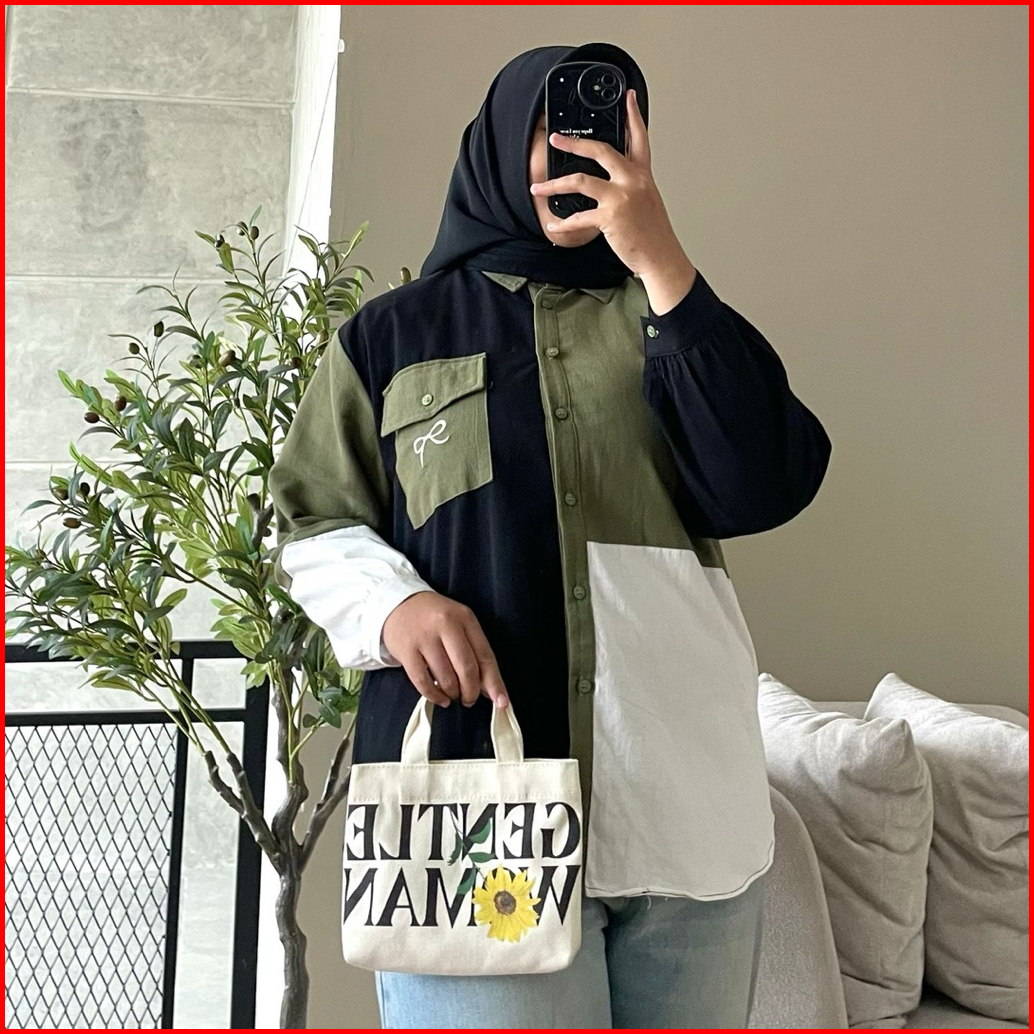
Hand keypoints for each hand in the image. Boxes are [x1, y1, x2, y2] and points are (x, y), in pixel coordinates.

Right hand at [381, 590, 509, 709]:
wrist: (398, 605)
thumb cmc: (434, 618)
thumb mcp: (459, 624)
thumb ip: (475, 652)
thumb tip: (490, 688)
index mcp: (465, 618)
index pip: (485, 655)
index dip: (495, 682)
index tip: (502, 702)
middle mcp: (446, 625)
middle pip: (467, 669)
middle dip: (471, 692)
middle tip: (469, 699)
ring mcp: (424, 637)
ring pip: (446, 678)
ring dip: (453, 694)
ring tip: (453, 694)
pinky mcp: (406, 650)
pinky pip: (423, 681)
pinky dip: (434, 696)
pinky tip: (440, 697)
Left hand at [530, 89, 696, 313]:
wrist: (661, 257)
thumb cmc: (653, 234)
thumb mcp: (647, 200)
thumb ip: (632, 184)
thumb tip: (613, 179)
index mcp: (642, 175)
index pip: (639, 138)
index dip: (634, 115)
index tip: (628, 97)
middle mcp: (632, 181)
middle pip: (600, 150)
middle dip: (574, 142)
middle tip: (557, 139)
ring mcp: (621, 197)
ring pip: (580, 180)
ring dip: (554, 184)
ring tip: (538, 187)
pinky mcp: (610, 217)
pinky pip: (578, 217)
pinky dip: (562, 223)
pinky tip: (552, 225)